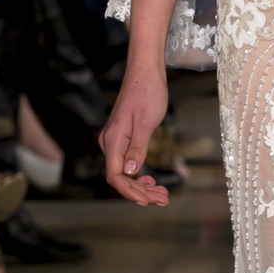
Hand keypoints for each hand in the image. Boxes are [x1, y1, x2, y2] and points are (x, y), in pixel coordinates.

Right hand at [100, 64, 169, 205]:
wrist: (145, 71)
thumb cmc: (147, 92)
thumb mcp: (146, 122)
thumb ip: (137, 148)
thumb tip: (130, 173)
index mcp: (113, 140)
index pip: (115, 177)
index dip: (130, 192)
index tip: (148, 201)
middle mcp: (110, 142)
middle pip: (120, 177)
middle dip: (141, 192)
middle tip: (164, 199)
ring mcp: (115, 140)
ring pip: (124, 172)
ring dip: (141, 186)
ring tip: (161, 194)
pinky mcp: (122, 137)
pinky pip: (127, 162)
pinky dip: (139, 174)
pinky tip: (150, 180)